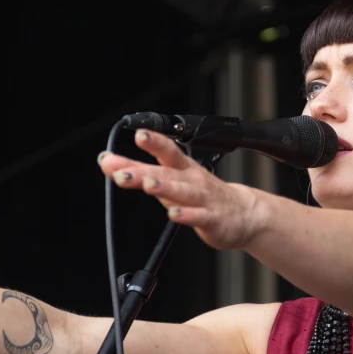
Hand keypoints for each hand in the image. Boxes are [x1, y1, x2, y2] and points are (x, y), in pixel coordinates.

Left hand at [98, 130, 263, 249]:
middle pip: (166, 174)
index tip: (138, 134)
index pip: (168, 151)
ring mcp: (204, 200)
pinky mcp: (212, 219)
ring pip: (182, 192)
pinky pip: (199, 217)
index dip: (154, 142)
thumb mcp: (173, 180)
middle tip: (120, 171)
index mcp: (183, 168)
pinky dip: (186, 215)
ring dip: (164, 188)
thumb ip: (140, 172)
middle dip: (143, 171)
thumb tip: (107, 162)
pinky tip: (174, 214)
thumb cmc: (204, 195)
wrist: (245, 215)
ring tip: (147, 186)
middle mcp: (193, 181)